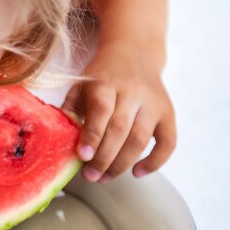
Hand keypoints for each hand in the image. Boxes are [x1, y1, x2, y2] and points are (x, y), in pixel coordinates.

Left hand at [63, 46, 175, 182]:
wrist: (134, 51)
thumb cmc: (101, 76)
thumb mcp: (80, 85)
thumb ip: (70, 108)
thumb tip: (61, 139)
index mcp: (106, 83)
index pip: (102, 111)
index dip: (93, 136)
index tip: (82, 157)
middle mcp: (133, 92)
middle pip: (121, 129)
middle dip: (104, 158)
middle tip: (90, 176)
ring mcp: (153, 103)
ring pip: (141, 139)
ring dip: (122, 164)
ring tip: (103, 178)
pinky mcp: (168, 112)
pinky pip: (168, 142)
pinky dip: (155, 161)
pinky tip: (137, 173)